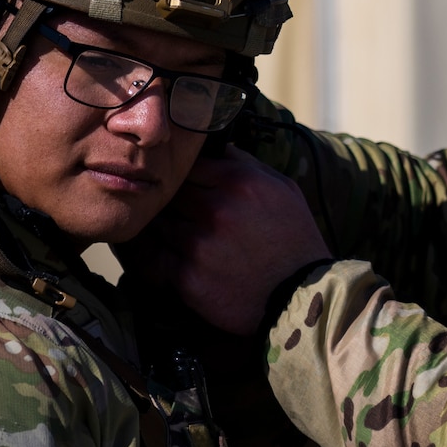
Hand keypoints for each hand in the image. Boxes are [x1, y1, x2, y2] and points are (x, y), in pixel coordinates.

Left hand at [125, 147, 331, 334]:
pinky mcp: (187, 278)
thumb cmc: (295, 240)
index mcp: (239, 181)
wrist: (301, 298)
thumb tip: (215, 147)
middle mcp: (216, 209)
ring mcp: (198, 244)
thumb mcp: (283, 189)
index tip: (183, 184)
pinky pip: (149, 259)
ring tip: (163, 232)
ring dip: (158, 226)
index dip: (184, 174)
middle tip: (170, 209)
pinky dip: (146, 255)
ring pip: (155, 222)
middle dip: (168, 200)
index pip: (188, 164)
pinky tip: (152, 254)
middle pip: (168, 191)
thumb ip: (246, 164)